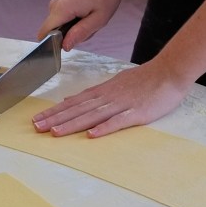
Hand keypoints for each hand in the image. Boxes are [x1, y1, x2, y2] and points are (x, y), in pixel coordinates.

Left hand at [32, 58, 190, 137]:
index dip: (55, 111)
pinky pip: (118, 121)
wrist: (169, 71)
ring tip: (55, 132)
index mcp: (103, 91)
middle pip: (79, 109)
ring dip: (73, 123)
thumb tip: (70, 100)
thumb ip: (93, 94)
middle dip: (57, 118)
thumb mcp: (115, 83)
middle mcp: (108, 97)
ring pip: (93, 115)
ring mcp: (122, 104)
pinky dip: (105, 128)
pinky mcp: (137, 113)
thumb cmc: (144, 79)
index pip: (75, 102)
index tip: (38, 119)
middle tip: (36, 127)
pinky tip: (92, 135)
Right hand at [37, 0, 122, 45]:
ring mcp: (57, 3)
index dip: (52, 46)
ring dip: (76, 28)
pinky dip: (77, 21)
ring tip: (91, 17)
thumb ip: (80, 33)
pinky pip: (65, 20)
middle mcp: (54, 6)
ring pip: (61, 27)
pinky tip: (88, 13)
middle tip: (90, 25)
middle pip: (55, 33)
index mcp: (61, 10)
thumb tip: (65, 46)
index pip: (44, 34)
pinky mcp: (62, 2)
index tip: (69, 45)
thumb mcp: (99, 18)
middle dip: (72, 36)